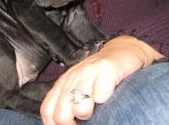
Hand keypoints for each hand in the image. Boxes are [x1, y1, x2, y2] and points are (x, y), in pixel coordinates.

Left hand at [40, 35, 163, 124]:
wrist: (121, 52)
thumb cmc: (99, 74)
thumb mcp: (78, 87)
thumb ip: (68, 103)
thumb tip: (63, 123)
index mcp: (63, 83)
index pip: (47, 111)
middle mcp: (72, 77)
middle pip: (61, 114)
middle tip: (85, 122)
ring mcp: (89, 73)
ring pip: (80, 108)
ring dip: (88, 114)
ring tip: (97, 108)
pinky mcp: (107, 70)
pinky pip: (101, 95)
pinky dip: (105, 100)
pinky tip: (108, 96)